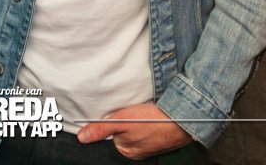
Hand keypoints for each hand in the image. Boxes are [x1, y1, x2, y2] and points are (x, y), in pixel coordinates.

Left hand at [76, 103, 191, 159]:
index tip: (111, 116)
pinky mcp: (156, 140)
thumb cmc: (154, 121)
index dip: (107, 125)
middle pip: (119, 135)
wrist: (183, 120)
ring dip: (132, 123)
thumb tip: (82, 137)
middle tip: (127, 112)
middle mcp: (135, 152)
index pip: (108, 137)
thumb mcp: (123, 121)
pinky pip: (144, 132)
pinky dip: (143, 124)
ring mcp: (147, 147)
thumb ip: (102, 129)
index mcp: (125, 151)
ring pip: (132, 132)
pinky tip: (146, 117)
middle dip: (120, 124)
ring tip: (138, 114)